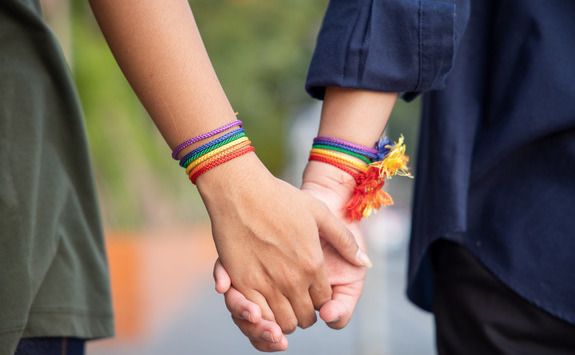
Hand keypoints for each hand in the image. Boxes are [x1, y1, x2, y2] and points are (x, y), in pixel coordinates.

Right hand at [198, 154, 368, 333]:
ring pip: (282, 322)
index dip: (320, 300)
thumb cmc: (281, 198)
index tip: (312, 291)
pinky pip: (258, 316)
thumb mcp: (320, 212)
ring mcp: (266, 284)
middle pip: (304, 318)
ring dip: (284, 318)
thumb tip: (365, 262)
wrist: (241, 191)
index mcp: (313, 265)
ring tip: (281, 303)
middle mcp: (292, 280)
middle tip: (297, 300)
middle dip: (304, 313)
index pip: (324, 301)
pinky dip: (263, 317)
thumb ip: (344, 240)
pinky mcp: (242, 283)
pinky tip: (263, 303)